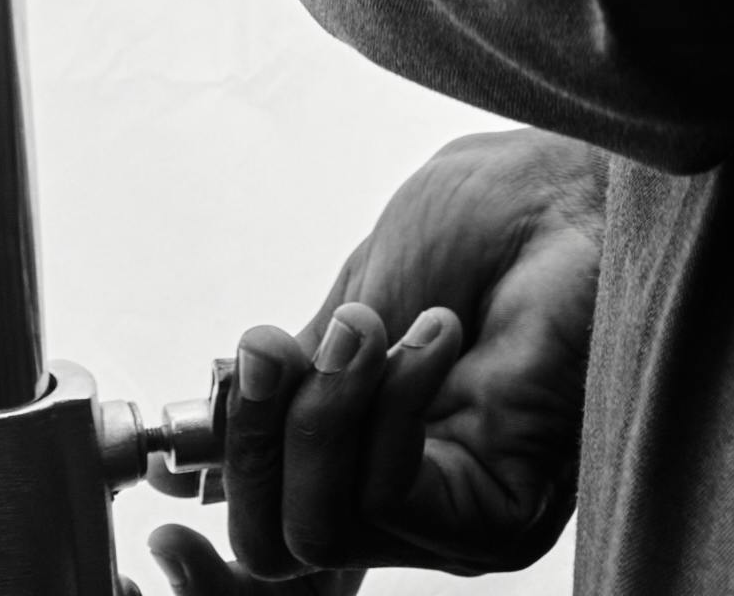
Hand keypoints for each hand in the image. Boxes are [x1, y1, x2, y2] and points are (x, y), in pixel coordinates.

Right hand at [149, 128, 604, 585]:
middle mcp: (410, 507)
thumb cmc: (489, 221)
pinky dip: (387, 412)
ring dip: (322, 413)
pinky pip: (392, 501)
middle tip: (269, 347)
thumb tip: (208, 430)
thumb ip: (296, 371)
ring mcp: (455, 522)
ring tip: (368, 321)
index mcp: (369, 455)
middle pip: (280, 548)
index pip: (271, 539)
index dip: (211, 519)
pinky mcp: (500, 517)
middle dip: (251, 445)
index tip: (159, 504)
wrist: (574, 185)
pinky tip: (431, 336)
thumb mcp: (358, 294)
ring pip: (325, 527)